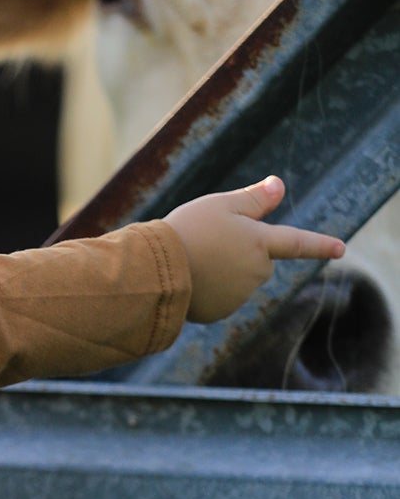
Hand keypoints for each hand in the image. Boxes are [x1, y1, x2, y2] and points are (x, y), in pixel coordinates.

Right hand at [164, 176, 344, 324]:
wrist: (157, 271)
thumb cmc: (188, 230)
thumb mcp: (220, 205)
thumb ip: (253, 200)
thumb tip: (279, 186)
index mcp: (260, 243)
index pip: (297, 243)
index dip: (319, 245)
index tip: (340, 249)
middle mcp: (256, 272)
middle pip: (258, 261)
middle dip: (240, 252)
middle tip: (207, 242)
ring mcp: (239, 295)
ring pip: (237, 279)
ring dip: (222, 270)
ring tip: (193, 261)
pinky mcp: (219, 311)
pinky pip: (220, 297)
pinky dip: (209, 289)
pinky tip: (189, 280)